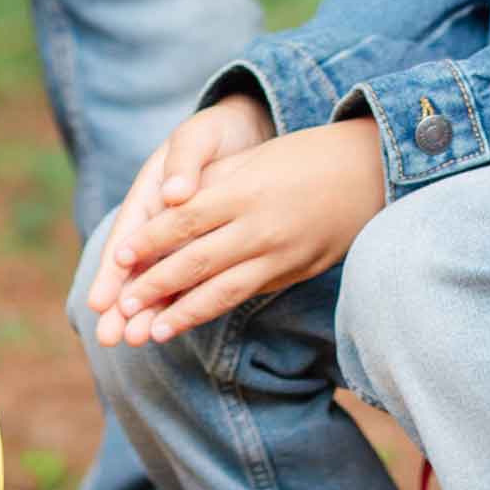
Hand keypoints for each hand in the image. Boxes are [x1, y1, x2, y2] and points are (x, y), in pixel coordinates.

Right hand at [86, 95, 274, 326]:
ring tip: (134, 341)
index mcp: (150, 192)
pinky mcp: (202, 246)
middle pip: (136, 266)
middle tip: (107, 337)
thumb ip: (186, 163)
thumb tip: (174, 194)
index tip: (101, 300)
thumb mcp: (199, 138)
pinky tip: (167, 327)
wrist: (247, 132)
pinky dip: (176, 300)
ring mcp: (179, 237)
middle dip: (121, 301)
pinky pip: (187, 277)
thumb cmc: (216, 134)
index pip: (128, 237)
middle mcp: (159, 220)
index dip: (113, 270)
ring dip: (145, 308)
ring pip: (159, 277)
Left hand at [92, 118, 386, 346]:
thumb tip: (164, 206)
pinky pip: (248, 294)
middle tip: (122, 308)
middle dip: (155, 287)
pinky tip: (192, 319)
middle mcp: (261, 227)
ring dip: (184, 314)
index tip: (119, 257)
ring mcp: (280, 256)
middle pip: (198, 262)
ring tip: (152, 332)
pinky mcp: (294, 273)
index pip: (186, 221)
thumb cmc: (303, 157)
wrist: (370, 174)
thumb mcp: (254, 159)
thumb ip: (211, 183)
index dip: (151, 241)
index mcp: (245, 192)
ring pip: (223, 291)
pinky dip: (215, 309)